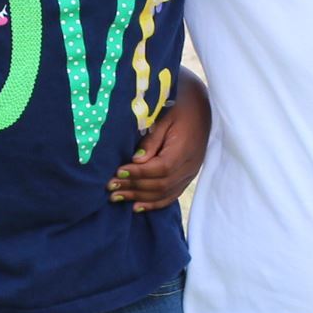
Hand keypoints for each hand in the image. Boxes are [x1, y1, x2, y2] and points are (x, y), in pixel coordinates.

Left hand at [112, 77, 210, 210]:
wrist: (202, 106)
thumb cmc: (179, 107)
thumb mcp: (164, 117)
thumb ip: (151, 140)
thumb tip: (136, 160)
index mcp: (184, 149)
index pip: (160, 169)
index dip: (138, 173)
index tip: (117, 172)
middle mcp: (190, 165)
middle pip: (160, 184)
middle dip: (133, 187)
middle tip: (110, 187)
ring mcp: (190, 173)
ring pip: (164, 193)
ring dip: (139, 198)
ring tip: (117, 197)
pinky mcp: (188, 176)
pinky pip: (172, 195)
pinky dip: (154, 203)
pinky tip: (137, 206)